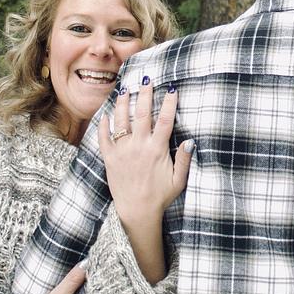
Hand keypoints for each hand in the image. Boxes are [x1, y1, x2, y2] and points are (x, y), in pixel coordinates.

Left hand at [99, 81, 192, 282]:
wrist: (137, 213)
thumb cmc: (160, 197)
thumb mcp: (179, 180)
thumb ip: (184, 159)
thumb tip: (190, 140)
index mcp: (157, 150)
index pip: (165, 120)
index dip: (169, 103)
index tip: (172, 89)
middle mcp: (139, 147)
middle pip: (142, 114)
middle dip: (145, 94)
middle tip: (147, 80)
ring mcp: (122, 152)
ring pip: (121, 121)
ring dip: (123, 104)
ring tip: (125, 90)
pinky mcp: (110, 159)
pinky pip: (104, 139)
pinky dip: (103, 126)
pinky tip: (105, 115)